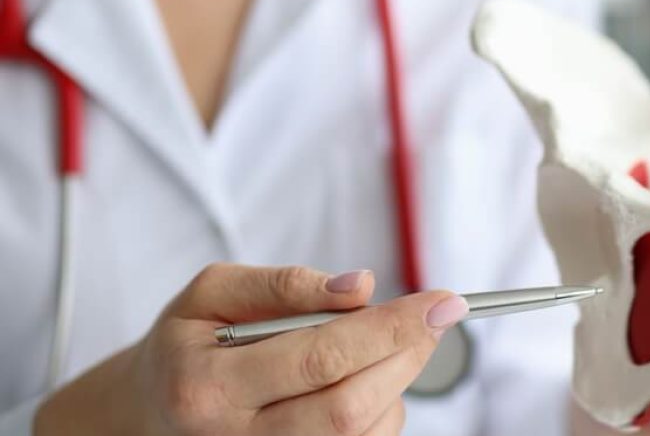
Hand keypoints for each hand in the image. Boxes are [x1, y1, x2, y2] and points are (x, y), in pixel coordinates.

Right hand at [34, 263, 467, 435]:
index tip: (442, 302)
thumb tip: (360, 286)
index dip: (391, 328)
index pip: (321, 358)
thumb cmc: (190, 343)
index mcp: (209, 386)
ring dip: (397, 382)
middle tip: (434, 316)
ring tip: (387, 344)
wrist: (153, 410)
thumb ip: (285, 284)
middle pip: (350, 406)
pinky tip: (368, 380)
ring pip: (363, 432)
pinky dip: (383, 409)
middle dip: (407, 355)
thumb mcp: (213, 292)